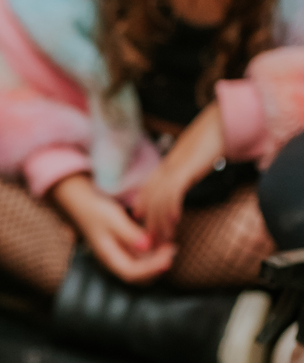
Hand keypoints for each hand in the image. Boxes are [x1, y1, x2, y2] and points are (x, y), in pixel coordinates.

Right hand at [52, 173, 175, 282]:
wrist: (82, 206)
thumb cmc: (96, 211)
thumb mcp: (113, 219)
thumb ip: (130, 233)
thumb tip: (147, 246)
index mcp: (108, 257)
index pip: (132, 273)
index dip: (152, 269)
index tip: (168, 258)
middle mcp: (113, 262)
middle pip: (138, 277)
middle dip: (157, 267)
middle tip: (172, 249)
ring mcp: (118, 257)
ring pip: (141, 270)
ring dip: (157, 261)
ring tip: (170, 245)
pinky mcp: (123, 250)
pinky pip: (140, 259)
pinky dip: (153, 254)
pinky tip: (161, 241)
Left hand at [130, 102, 224, 244]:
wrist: (222, 122)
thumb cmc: (212, 139)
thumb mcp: (194, 158)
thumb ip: (187, 169)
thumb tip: (187, 178)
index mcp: (168, 164)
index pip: (148, 188)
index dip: (142, 205)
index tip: (141, 222)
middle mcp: (167, 167)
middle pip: (151, 198)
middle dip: (150, 222)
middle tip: (153, 241)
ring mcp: (174, 168)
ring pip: (159, 199)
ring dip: (161, 221)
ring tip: (165, 237)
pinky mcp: (185, 169)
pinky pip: (173, 192)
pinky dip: (172, 208)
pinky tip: (176, 220)